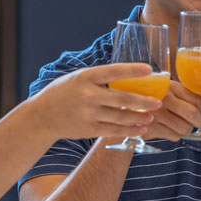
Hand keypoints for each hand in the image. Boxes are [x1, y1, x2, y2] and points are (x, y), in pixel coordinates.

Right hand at [30, 63, 160, 139]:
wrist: (42, 117)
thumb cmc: (63, 93)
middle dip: (143, 101)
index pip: (114, 71)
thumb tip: (128, 75)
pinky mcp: (88, 129)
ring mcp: (88, 114)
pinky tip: (140, 129)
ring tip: (151, 116)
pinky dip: (129, 130)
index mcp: (85, 77)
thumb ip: (99, 78)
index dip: (133, 70)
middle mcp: (87, 95)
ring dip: (139, 117)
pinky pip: (113, 130)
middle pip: (121, 98)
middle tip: (159, 102)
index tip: (150, 70)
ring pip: (120, 116)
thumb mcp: (77, 78)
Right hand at [143, 81, 200, 140]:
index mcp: (172, 86)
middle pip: (193, 116)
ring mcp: (155, 113)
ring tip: (176, 122)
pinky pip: (174, 136)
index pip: (197, 100)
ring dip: (185, 129)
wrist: (127, 110)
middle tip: (197, 123)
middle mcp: (163, 98)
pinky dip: (174, 134)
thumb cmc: (157, 100)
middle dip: (199, 123)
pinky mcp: (149, 127)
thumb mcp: (174, 94)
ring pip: (184, 129)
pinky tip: (166, 127)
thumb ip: (195, 99)